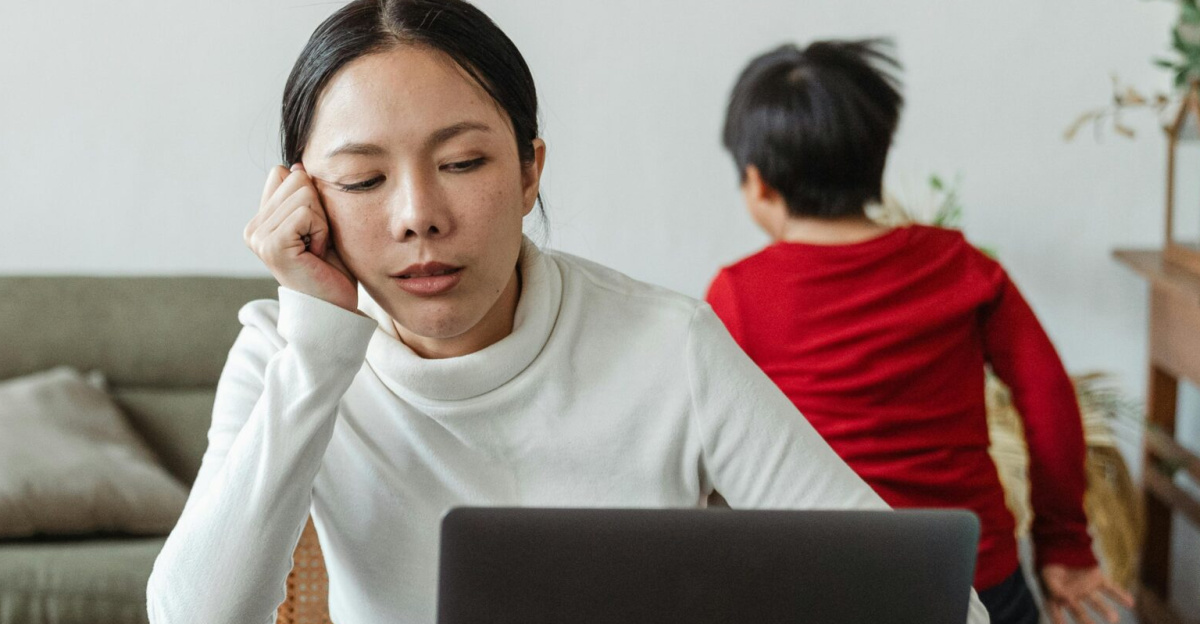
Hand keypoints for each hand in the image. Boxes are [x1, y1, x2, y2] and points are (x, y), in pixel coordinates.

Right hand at [244, 163, 357, 311]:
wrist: (334, 307)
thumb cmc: (331, 269)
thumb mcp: (319, 223)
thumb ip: (305, 197)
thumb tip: (296, 163)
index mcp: (260, 220)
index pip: (284, 173)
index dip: (311, 196)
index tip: (313, 229)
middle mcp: (253, 228)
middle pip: (296, 178)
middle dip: (319, 209)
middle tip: (317, 242)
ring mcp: (259, 237)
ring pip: (304, 193)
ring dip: (322, 222)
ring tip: (316, 248)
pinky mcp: (272, 245)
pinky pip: (306, 212)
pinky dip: (321, 230)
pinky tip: (315, 253)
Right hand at [1041, 564, 1134, 623]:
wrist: (1058, 545)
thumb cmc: (1048, 562)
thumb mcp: (1046, 578)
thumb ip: (1055, 590)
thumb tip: (1065, 600)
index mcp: (1056, 598)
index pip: (1057, 615)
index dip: (1060, 623)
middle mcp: (1072, 596)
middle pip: (1079, 612)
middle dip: (1087, 621)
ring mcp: (1085, 588)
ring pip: (1097, 602)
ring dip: (1105, 610)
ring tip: (1114, 618)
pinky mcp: (1096, 578)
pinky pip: (1110, 588)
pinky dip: (1120, 595)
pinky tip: (1130, 603)